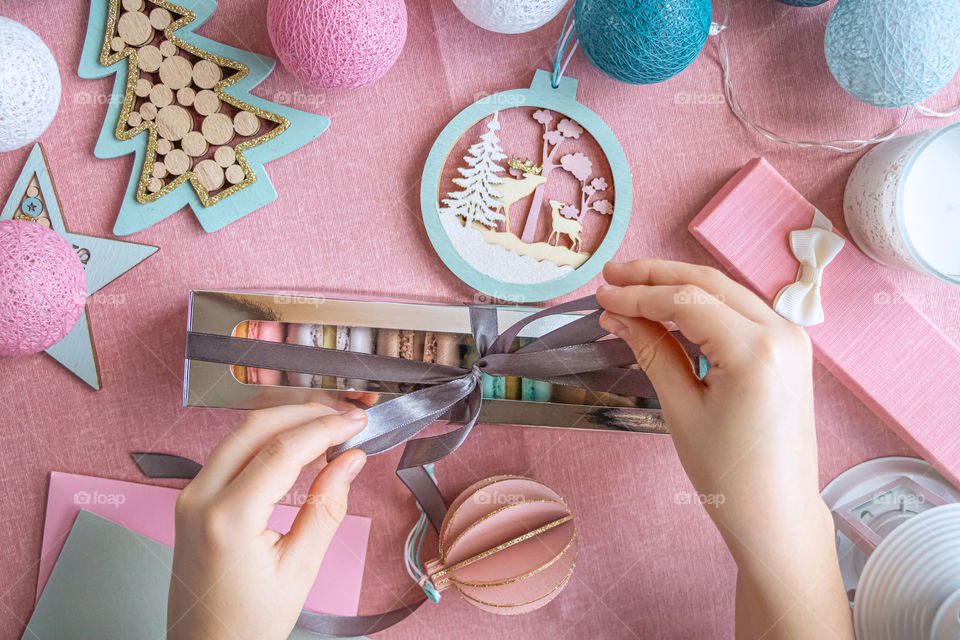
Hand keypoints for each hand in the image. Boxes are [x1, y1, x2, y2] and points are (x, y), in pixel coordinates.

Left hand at [167, 404, 367, 639]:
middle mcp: (200, 499)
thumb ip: (326, 507)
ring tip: (329, 427)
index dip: (325, 428)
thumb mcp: (299, 568)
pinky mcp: (193, 499)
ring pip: (240, 434)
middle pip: (256, 427)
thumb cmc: (247, 624)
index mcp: (227, 519)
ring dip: (286, 422)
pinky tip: (298, 449)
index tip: (356, 422)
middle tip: (346, 415)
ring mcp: (191, 496)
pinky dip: (267, 441)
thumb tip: (350, 461)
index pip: (282, 450)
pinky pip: (231, 453)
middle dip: (305, 412)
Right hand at [597, 259, 851, 639]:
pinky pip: (739, 311)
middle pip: (709, 284)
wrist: (777, 514)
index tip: (601, 294)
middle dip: (656, 276)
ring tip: (632, 285)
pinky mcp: (789, 349)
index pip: (687, 302)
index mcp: (756, 351)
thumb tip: (618, 315)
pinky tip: (668, 307)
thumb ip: (652, 351)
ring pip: (725, 292)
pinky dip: (702, 304)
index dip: (639, 294)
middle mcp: (781, 333)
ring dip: (678, 285)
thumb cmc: (728, 474)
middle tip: (612, 275)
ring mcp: (791, 339)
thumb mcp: (682, 410)